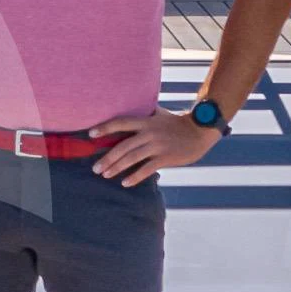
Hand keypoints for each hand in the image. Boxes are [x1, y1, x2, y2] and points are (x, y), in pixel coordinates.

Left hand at [93, 107, 218, 184]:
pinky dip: (135, 177)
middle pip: (123, 146)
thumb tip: (136, 108)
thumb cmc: (178, 124)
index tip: (91, 134)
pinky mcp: (166, 158)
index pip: (121, 123)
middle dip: (107, 158)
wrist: (200, 131)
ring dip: (116, 168)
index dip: (105, 128)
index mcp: (146, 121)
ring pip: (132, 158)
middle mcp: (149, 132)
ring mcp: (157, 145)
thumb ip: (147, 114)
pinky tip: (125, 183)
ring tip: (105, 175)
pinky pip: (147, 169)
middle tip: (95, 168)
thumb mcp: (161, 114)